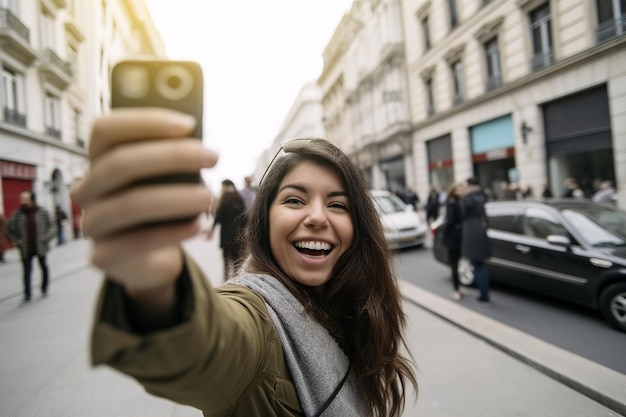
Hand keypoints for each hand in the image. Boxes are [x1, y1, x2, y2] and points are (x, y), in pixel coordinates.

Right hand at [71, 108, 216, 295]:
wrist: (147, 260)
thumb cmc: (158, 209)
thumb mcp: (162, 181)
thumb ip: (169, 161)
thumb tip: (198, 144)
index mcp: (98, 161)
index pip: (105, 130)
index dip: (144, 122)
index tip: (189, 124)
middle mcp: (88, 189)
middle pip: (119, 164)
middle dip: (171, 156)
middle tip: (213, 156)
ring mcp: (92, 223)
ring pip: (130, 204)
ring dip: (176, 198)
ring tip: (209, 197)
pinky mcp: (103, 255)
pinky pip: (136, 242)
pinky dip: (171, 233)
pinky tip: (198, 227)